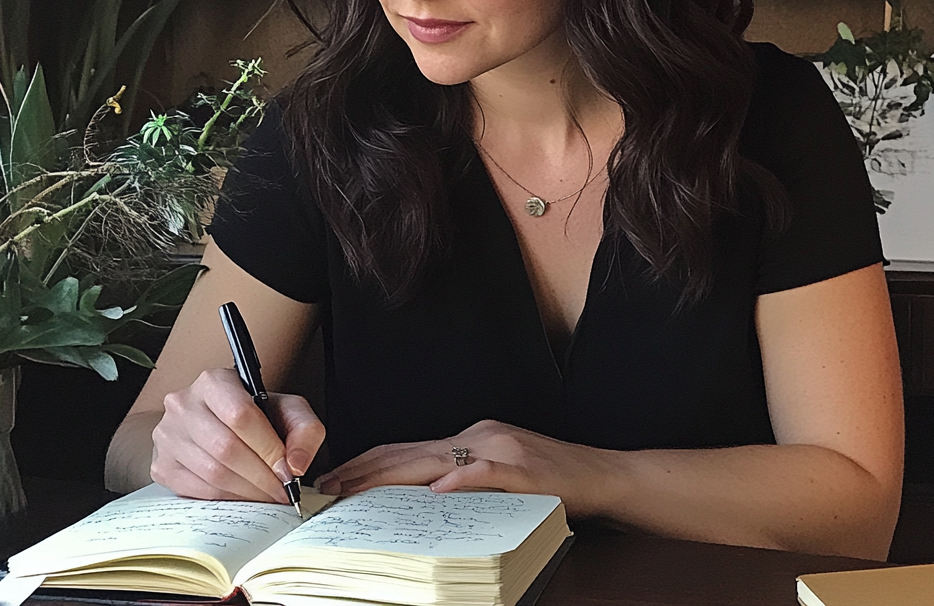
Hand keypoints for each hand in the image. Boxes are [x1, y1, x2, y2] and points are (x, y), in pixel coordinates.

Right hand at [150, 368, 324, 503]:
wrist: (220, 422)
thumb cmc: (256, 414)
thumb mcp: (288, 409)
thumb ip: (304, 429)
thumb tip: (295, 464)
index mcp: (214, 381)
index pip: (240, 415)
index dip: (267, 448)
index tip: (287, 471)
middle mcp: (184, 404)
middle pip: (225, 448)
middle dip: (260, 476)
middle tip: (282, 492)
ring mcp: (167, 436)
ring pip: (211, 473)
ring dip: (246, 492)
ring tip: (268, 497)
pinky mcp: (162, 466)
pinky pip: (197, 491)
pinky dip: (226, 500)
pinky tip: (245, 498)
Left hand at [315, 419, 612, 517]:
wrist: (604, 474)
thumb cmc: (555, 478)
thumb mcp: (502, 474)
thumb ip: (464, 478)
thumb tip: (421, 496)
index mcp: (473, 437)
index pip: (410, 449)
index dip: (370, 462)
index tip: (338, 476)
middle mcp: (481, 436)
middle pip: (412, 453)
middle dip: (365, 470)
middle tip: (330, 485)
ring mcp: (502, 450)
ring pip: (436, 459)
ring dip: (392, 476)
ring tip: (359, 489)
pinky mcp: (524, 469)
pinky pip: (486, 473)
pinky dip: (460, 481)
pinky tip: (437, 492)